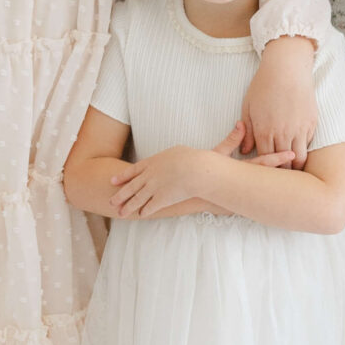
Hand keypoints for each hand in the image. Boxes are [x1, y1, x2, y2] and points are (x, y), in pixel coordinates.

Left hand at [110, 124, 243, 217]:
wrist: (196, 170)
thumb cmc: (195, 158)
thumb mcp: (189, 148)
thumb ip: (192, 149)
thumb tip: (233, 128)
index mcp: (153, 162)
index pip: (135, 169)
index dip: (124, 176)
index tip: (113, 180)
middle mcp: (150, 175)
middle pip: (132, 186)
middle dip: (121, 194)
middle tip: (111, 199)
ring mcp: (154, 188)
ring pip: (137, 199)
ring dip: (128, 206)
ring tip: (120, 212)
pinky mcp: (161, 199)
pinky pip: (149, 206)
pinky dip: (144, 211)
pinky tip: (140, 216)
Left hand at [242, 34, 317, 164]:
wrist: (287, 68)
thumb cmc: (264, 85)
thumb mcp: (248, 107)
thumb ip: (247, 132)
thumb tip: (245, 151)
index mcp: (264, 131)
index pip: (265, 161)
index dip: (265, 170)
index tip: (264, 174)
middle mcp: (283, 134)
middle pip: (283, 165)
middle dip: (281, 173)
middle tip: (279, 176)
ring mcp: (299, 129)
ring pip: (300, 159)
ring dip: (295, 166)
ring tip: (291, 169)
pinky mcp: (311, 124)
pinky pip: (308, 145)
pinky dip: (303, 150)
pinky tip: (298, 150)